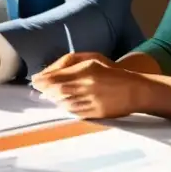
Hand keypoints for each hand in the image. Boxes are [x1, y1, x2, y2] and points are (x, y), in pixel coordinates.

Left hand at [30, 57, 144, 118]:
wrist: (135, 90)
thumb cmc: (112, 71)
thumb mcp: (94, 58)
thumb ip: (71, 61)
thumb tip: (50, 71)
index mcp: (87, 69)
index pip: (58, 77)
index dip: (43, 80)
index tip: (35, 80)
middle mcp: (88, 85)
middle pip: (58, 90)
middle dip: (45, 90)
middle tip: (39, 89)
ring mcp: (92, 100)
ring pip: (64, 102)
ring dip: (53, 99)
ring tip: (48, 95)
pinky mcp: (95, 113)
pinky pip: (73, 112)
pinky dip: (64, 107)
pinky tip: (61, 103)